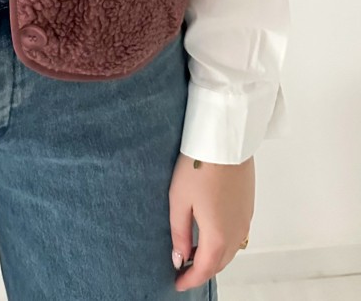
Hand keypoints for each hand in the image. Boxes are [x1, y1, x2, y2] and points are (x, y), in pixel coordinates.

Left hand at [168, 152, 254, 291]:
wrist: (226, 141)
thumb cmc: (198, 167)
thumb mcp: (179, 200)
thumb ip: (179, 232)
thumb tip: (179, 258)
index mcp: (217, 236)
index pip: (204, 269)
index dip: (189, 280)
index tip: (177, 284)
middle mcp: (236, 233)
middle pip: (219, 263)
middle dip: (202, 270)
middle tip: (184, 270)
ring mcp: (245, 220)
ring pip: (230, 251)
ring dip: (214, 257)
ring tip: (194, 253)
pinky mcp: (248, 207)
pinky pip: (237, 235)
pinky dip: (224, 244)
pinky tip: (210, 234)